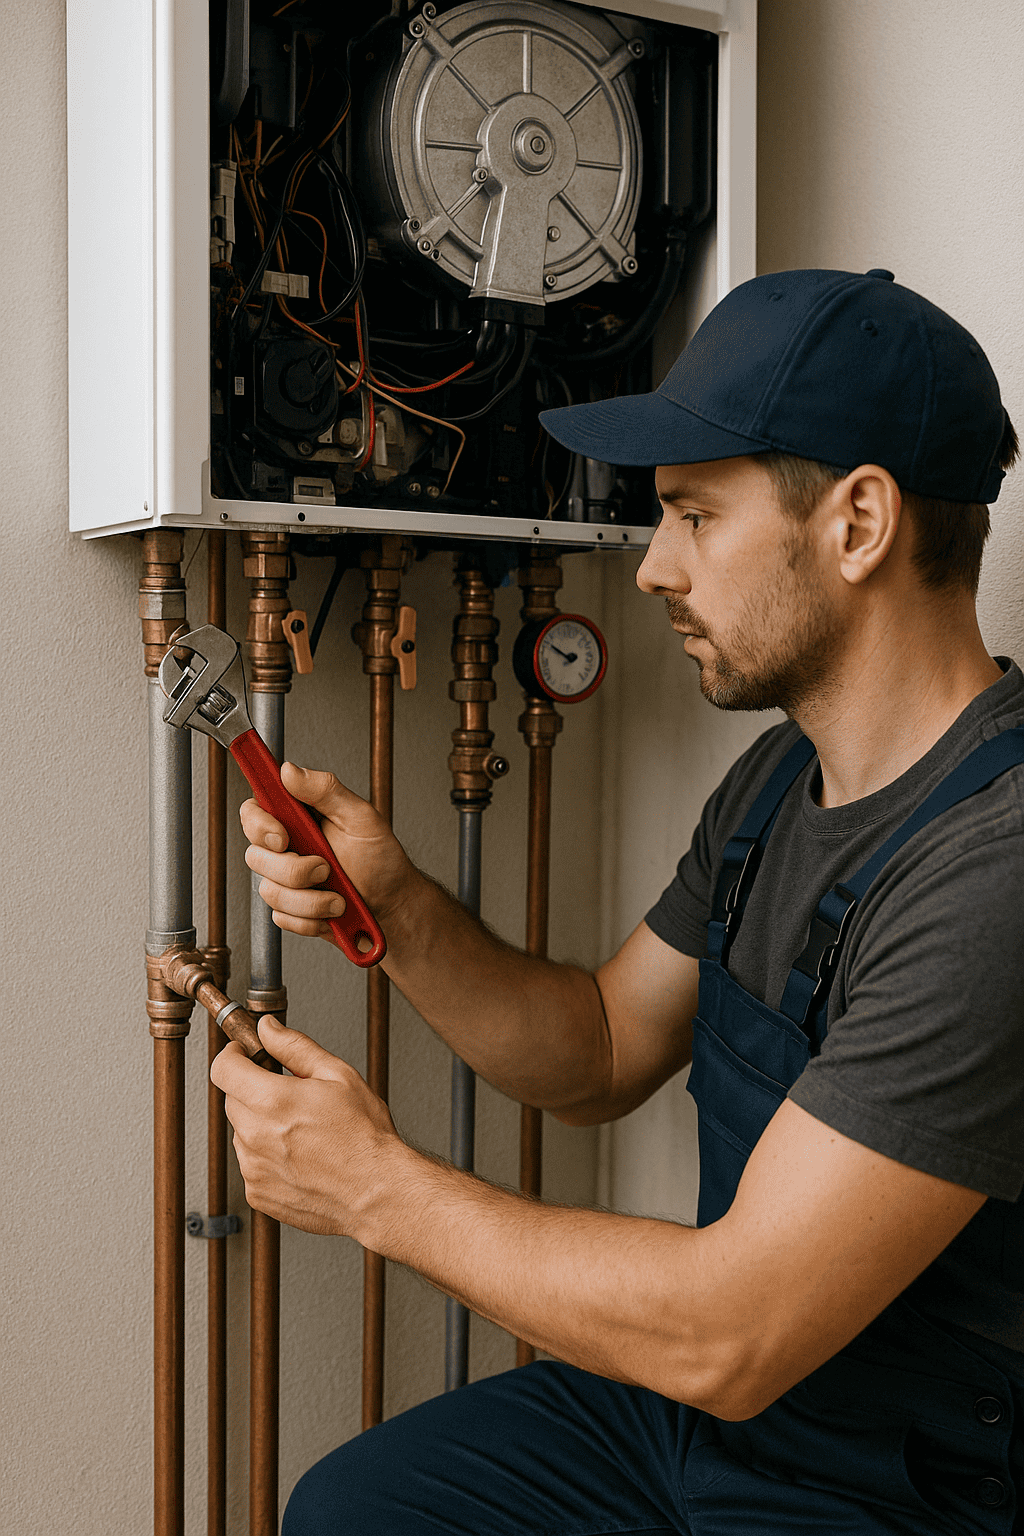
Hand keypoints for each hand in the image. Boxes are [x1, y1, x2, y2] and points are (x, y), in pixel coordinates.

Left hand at [211, 1017, 398, 1237]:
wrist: (376, 1191)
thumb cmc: (364, 1137)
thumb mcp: (337, 1076)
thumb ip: (295, 1047)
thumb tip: (269, 1029)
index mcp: (273, 1101)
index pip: (223, 1069)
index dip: (233, 1055)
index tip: (243, 1053)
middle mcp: (256, 1136)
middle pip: (232, 1099)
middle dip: (253, 1089)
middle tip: (288, 1094)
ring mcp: (254, 1168)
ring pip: (241, 1132)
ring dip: (260, 1124)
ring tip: (300, 1130)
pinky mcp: (258, 1193)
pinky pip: (250, 1163)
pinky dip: (266, 1155)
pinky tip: (298, 1154)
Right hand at [241, 762, 411, 939]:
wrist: (392, 904)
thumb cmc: (380, 858)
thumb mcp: (360, 817)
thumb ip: (325, 790)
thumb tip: (289, 770)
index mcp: (298, 817)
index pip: (254, 810)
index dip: (259, 824)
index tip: (283, 837)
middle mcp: (286, 846)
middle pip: (256, 856)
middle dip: (294, 870)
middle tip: (326, 868)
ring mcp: (285, 880)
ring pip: (270, 891)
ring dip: (311, 899)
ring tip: (340, 896)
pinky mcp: (290, 909)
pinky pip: (282, 917)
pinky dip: (311, 918)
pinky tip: (331, 912)